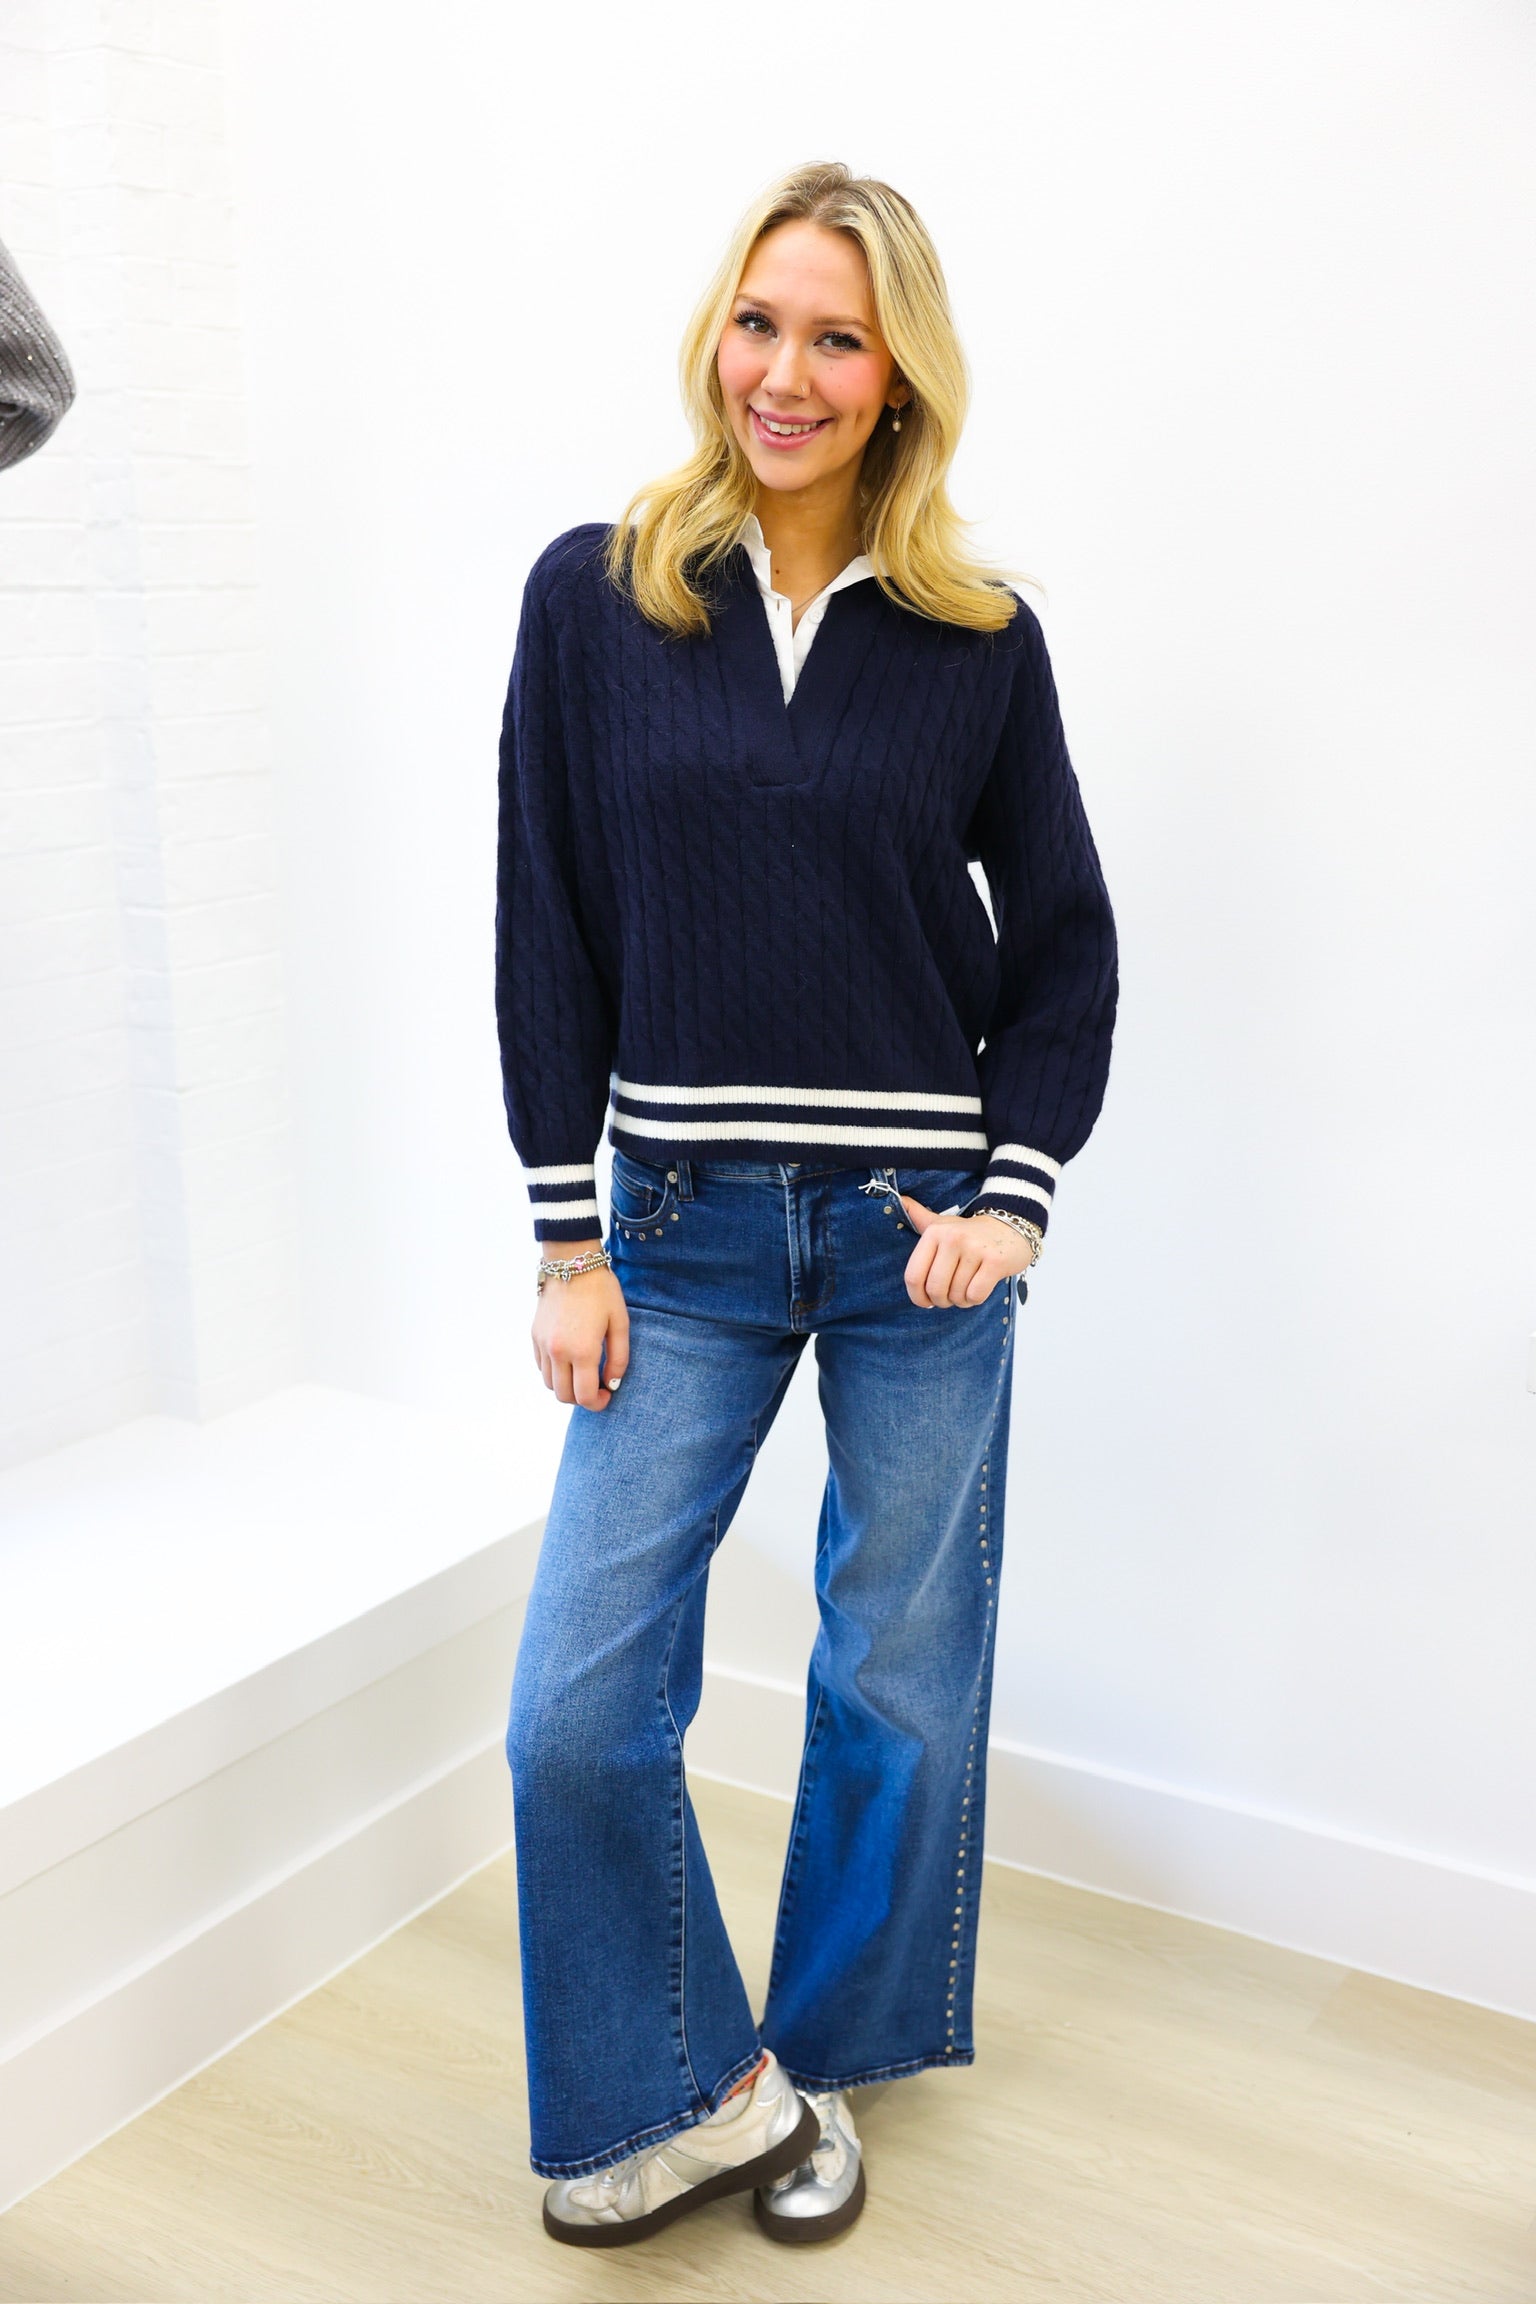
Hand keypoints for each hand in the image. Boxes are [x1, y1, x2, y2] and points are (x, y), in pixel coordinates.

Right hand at [532, 1244, 629, 1407]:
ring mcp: (543, 1344)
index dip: (597, 1404)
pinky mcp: (534, 1336)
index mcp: (582, 1350)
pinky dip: (554, 1372)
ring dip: (566, 1386)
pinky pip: (541, 1367)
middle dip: (581, 1399)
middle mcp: (558, 1352)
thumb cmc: (602, 1292)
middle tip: (596, 1387)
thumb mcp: (620, 1323)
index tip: (606, 1395)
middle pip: (564, 1396)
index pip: (584, 1396)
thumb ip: (619, 1359)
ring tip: (582, 1373)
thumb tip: (611, 1384)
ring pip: (549, 1384)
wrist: (571, 1263)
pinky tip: (569, 1359)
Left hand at [898, 1197, 1034, 1308]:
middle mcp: (953, 1238)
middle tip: (949, 1297)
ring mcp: (975, 1249)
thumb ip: (919, 1217)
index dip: (917, 1296)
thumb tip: (902, 1201)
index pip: (914, 1276)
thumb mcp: (943, 1224)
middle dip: (941, 1301)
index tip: (925, 1301)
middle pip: (935, 1288)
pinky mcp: (995, 1262)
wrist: (1011, 1225)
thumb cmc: (970, 1233)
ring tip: (967, 1288)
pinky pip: (976, 1295)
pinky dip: (975, 1299)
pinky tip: (979, 1288)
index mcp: (934, 1233)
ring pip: (957, 1295)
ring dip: (961, 1300)